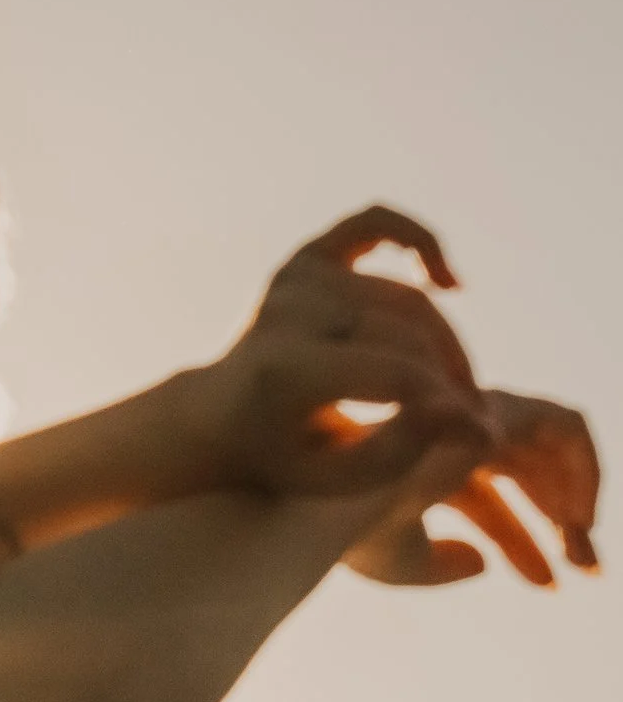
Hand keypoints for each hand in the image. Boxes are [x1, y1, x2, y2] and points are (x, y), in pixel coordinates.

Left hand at [182, 207, 487, 504]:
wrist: (217, 418)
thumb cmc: (280, 460)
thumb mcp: (333, 480)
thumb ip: (401, 453)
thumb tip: (470, 417)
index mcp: (282, 371)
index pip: (396, 375)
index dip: (450, 406)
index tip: (484, 437)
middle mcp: (285, 313)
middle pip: (408, 331)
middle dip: (453, 377)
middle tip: (474, 415)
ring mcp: (293, 280)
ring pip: (406, 297)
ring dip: (444, 340)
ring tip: (458, 385)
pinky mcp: (303, 259)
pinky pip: (374, 222)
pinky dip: (418, 238)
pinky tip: (448, 281)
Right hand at [347, 389, 601, 589]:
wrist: (340, 499)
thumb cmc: (354, 533)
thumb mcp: (402, 564)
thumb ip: (441, 567)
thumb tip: (481, 562)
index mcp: (423, 466)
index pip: (489, 502)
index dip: (522, 544)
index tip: (550, 585)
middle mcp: (452, 437)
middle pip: (525, 474)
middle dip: (562, 521)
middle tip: (588, 571)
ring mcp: (476, 416)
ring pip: (551, 446)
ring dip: (581, 495)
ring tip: (588, 550)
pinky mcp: (500, 409)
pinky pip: (566, 424)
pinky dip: (587, 465)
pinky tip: (582, 516)